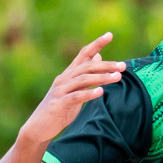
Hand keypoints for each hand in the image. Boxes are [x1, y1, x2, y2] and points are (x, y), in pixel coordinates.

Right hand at [19, 33, 126, 147]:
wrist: (38, 127)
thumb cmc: (60, 109)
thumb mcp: (75, 90)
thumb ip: (86, 75)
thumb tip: (98, 56)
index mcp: (68, 74)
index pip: (83, 54)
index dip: (96, 44)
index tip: (110, 34)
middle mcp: (63, 79)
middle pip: (87, 66)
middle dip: (106, 65)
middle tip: (123, 66)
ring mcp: (60, 91)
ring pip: (83, 79)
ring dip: (101, 78)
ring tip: (117, 78)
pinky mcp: (58, 104)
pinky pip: (76, 97)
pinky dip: (89, 93)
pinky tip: (101, 92)